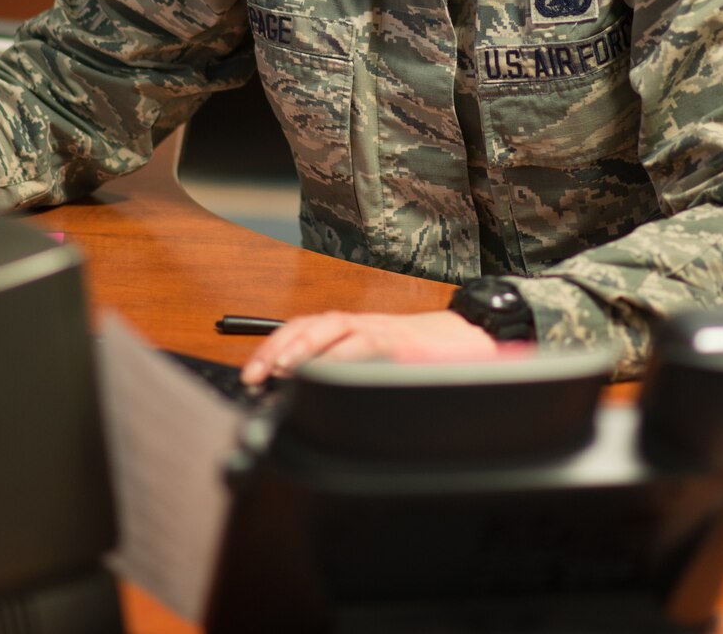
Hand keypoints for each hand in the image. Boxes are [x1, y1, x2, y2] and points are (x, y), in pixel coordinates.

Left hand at [240, 309, 505, 386]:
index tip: (252, 373)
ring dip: (305, 347)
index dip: (274, 347)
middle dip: (278, 348)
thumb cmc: (423, 356)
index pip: (304, 329)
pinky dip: (345, 356)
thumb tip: (307, 398)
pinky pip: (369, 344)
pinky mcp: (403, 343)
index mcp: (353, 330)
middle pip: (310, 325)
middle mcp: (362, 325)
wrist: (470, 341)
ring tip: (283, 370)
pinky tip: (328, 372)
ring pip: (335, 328)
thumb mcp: (378, 362)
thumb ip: (348, 372)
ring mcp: (382, 330)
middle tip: (257, 375)